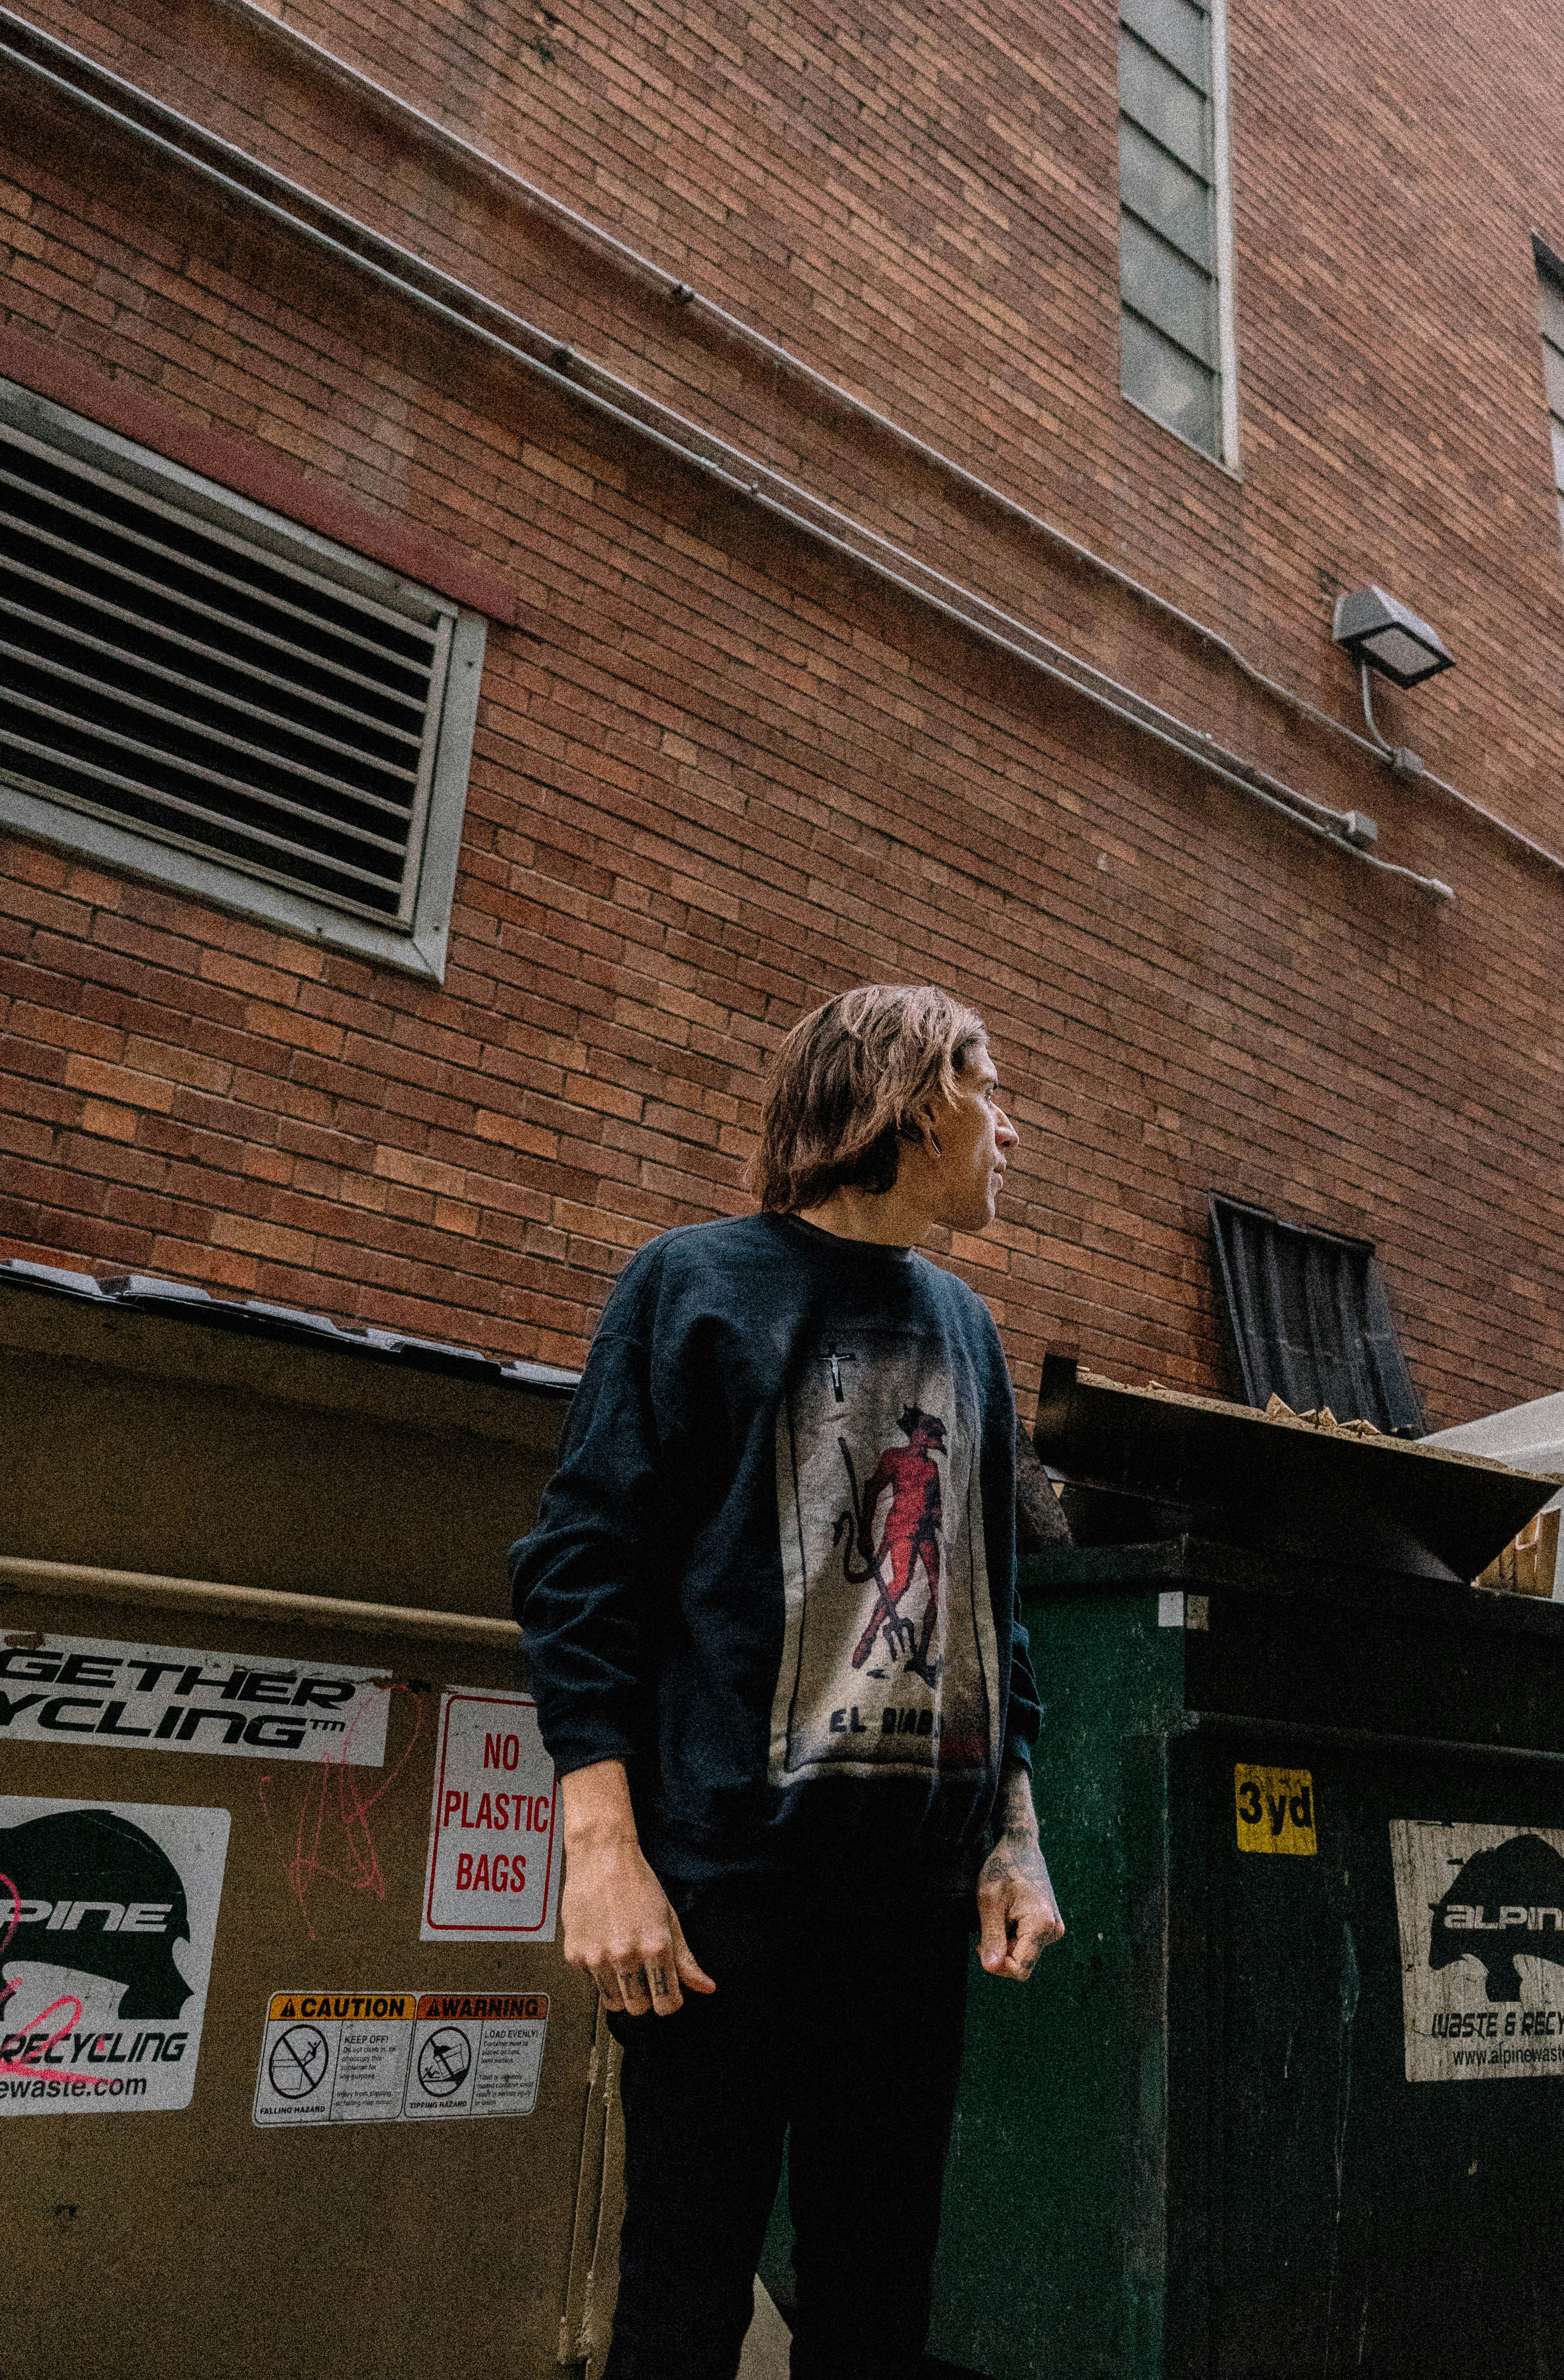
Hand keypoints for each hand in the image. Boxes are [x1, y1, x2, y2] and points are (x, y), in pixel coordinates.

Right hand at [559, 1760, 715, 2016]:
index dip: (670, 2000)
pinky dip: (599, 1974)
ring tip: (624, 1962)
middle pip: (639, 2009)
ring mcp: (597, 1957)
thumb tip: (707, 1988)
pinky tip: (605, 1948)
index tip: (669, 1992)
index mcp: (654, 1947)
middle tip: (645, 1976)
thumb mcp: (669, 1919)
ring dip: (621, 1990)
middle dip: (646, 1998)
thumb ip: (686, 1960)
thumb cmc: (637, 1883)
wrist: (601, 1856)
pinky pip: (592, 1984)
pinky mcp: (575, 1955)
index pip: (667, 2004)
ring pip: (613, 2002)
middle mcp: (625, 1956)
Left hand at [977, 1760, 1064, 1979]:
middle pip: (1022, 1962)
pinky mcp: (1050, 1924)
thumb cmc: (1002, 1869)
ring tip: (1001, 1914)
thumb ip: (991, 1937)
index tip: (981, 1945)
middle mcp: (1054, 1930)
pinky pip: (1028, 1942)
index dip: (998, 1965)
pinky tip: (1009, 1913)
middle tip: (989, 1923)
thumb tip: (990, 1968)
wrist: (1020, 1846)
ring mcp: (1054, 1927)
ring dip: (1006, 1940)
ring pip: (1023, 1953)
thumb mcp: (989, 1902)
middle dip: (1001, 1950)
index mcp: (1042, 1924)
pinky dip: (1013, 1934)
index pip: (1020, 1969)